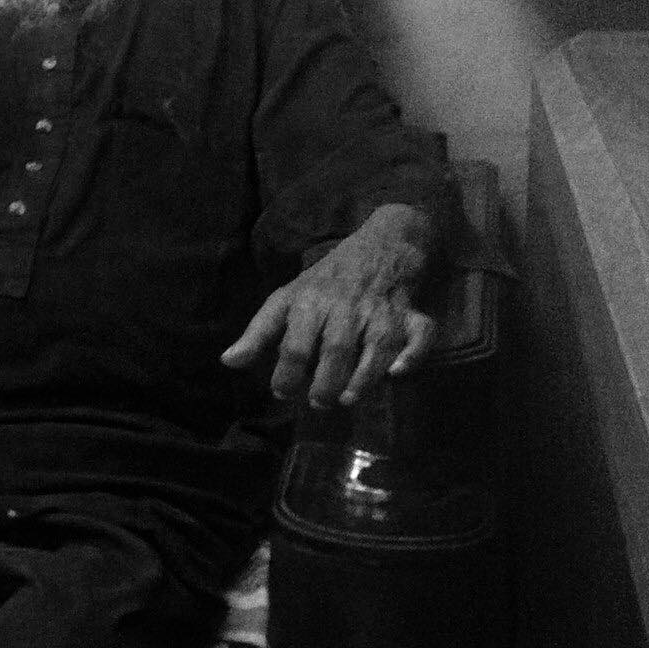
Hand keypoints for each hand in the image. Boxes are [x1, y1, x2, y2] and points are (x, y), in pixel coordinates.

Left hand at [220, 203, 436, 409]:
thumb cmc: (327, 280)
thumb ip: (259, 332)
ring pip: (377, 345)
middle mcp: (346, 308)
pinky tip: (398, 373)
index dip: (287, 373)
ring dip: (363, 376)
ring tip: (348, 400)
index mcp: (311, 302)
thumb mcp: (288, 298)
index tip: (281, 394)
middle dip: (326, 382)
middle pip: (336, 349)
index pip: (295, 344)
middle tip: (318, 404)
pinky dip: (413, 354)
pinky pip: (421, 335)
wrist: (382, 242)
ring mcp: (381, 311)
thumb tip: (228, 363)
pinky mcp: (413, 314)